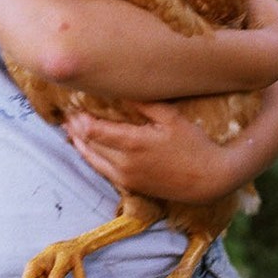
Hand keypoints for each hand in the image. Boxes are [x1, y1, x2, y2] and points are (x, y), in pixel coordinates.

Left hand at [64, 104, 240, 203]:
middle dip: (76, 129)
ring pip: (92, 160)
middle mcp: (124, 163)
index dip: (79, 118)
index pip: (92, 131)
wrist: (210, 180)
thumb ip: (145, 104)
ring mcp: (126, 177)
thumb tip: (122, 90)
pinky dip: (92, 158)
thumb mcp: (172, 118)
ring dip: (79, 144)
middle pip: (88, 144)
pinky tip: (89, 150)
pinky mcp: (131, 187)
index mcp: (133, 144)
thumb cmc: (194, 145)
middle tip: (67, 114)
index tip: (74, 105)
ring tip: (70, 130)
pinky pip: (103, 171)